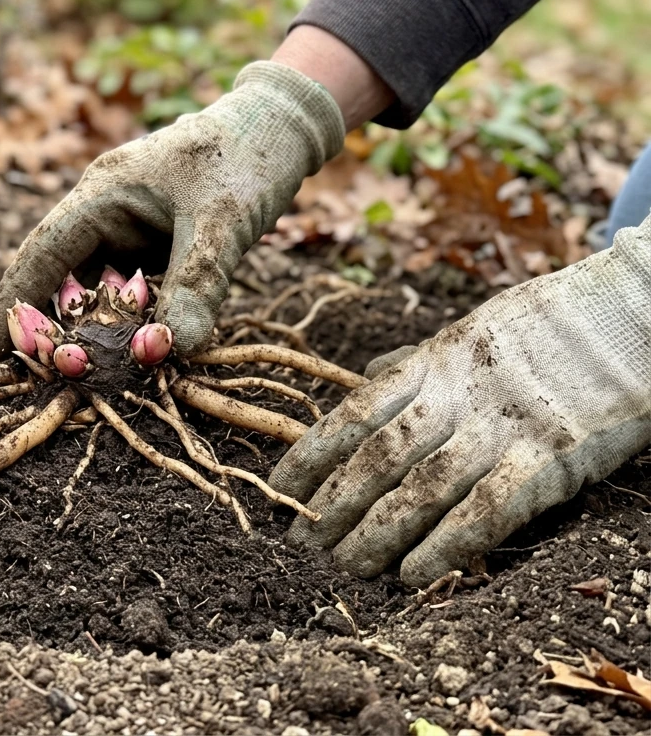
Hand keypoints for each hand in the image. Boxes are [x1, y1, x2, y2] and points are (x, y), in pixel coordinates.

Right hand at [0, 61, 343, 358]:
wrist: (281, 128)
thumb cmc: (247, 158)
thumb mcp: (222, 224)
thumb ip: (196, 285)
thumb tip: (167, 353)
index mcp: (102, 194)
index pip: (42, 252)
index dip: (15, 301)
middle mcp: (104, 211)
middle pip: (60, 276)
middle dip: (51, 326)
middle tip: (45, 374)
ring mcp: (127, 227)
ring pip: (94, 287)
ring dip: (92, 328)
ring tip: (85, 372)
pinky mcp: (151, 240)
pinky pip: (127, 288)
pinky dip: (126, 319)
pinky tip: (134, 348)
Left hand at [269, 216, 650, 586]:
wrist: (629, 318)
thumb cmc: (543, 328)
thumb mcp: (467, 330)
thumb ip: (416, 361)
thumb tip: (365, 377)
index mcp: (433, 362)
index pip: (354, 413)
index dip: (311, 455)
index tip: (277, 490)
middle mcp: (457, 396)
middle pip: (378, 458)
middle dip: (333, 505)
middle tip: (301, 545)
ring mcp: (502, 428)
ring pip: (421, 489)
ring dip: (376, 533)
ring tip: (343, 566)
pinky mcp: (550, 461)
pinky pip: (486, 511)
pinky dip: (446, 546)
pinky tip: (413, 575)